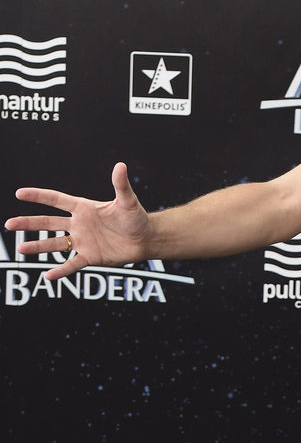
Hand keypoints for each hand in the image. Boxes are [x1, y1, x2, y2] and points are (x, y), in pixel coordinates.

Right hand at [6, 162, 150, 280]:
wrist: (145, 239)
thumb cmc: (136, 217)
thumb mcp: (128, 201)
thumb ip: (121, 185)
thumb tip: (121, 166)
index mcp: (84, 208)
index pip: (56, 200)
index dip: (39, 196)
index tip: (19, 193)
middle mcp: (78, 224)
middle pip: (48, 223)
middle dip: (29, 223)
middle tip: (9, 224)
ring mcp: (82, 241)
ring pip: (55, 244)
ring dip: (38, 247)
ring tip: (20, 249)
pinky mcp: (90, 257)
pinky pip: (72, 264)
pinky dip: (61, 270)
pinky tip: (48, 276)